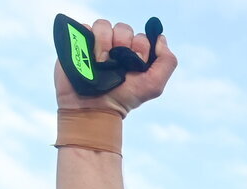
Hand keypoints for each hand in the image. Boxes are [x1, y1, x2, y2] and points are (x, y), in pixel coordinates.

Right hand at [54, 19, 176, 116]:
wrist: (95, 106)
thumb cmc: (125, 98)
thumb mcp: (154, 85)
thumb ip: (167, 62)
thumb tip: (161, 38)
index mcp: (136, 54)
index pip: (142, 37)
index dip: (140, 49)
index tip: (135, 66)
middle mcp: (118, 46)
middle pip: (123, 28)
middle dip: (122, 45)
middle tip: (117, 64)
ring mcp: (99, 43)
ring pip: (104, 25)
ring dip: (103, 43)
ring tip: (101, 62)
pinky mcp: (79, 41)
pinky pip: (84, 26)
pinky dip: (88, 38)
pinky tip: (90, 56)